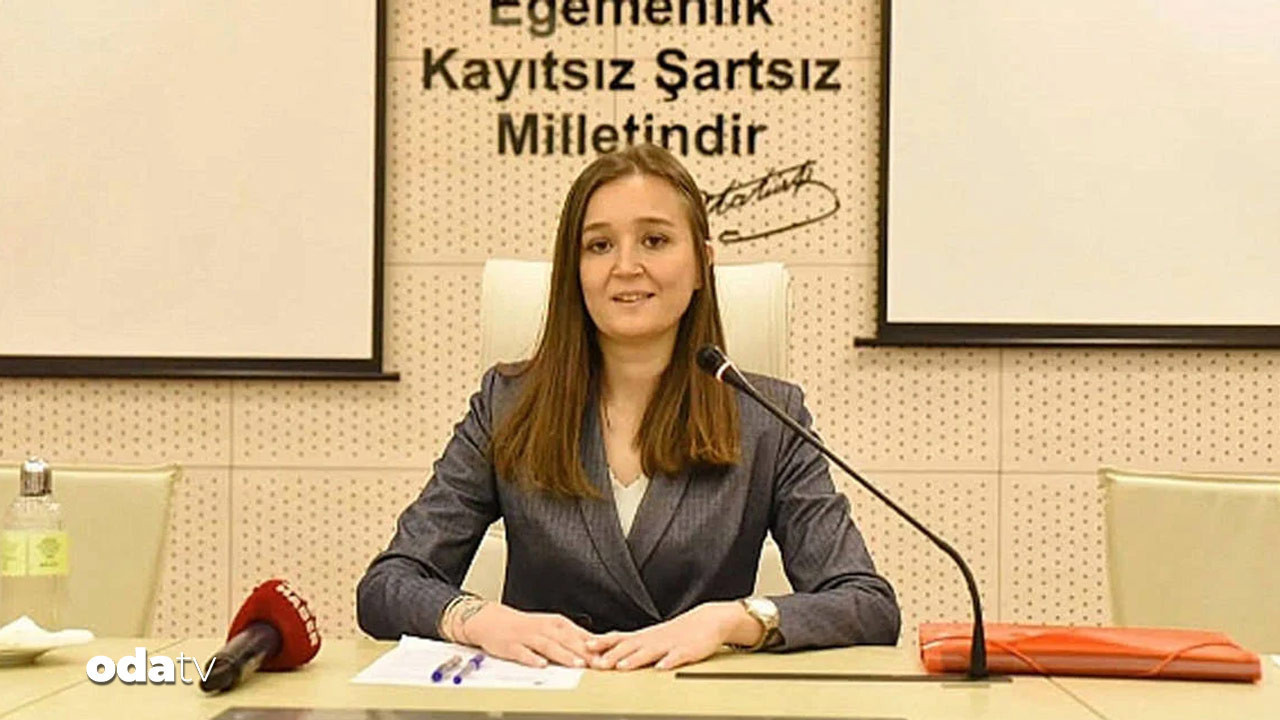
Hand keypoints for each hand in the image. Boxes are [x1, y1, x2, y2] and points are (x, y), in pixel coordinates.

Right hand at [461, 603, 593, 668]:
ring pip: (548, 646)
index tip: (609, 656)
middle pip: (568, 641)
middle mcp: (544, 628)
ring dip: (564, 655)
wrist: (493, 620)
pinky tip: (541, 664)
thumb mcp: (550, 628)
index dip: (596, 646)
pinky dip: (532, 658)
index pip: (580, 635)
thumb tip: (596, 648)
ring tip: (577, 664)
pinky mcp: (512, 645)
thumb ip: (571, 638)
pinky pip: (523, 652)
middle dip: (585, 653)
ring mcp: (528, 637)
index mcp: (556, 623)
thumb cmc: (525, 626)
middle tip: (600, 663)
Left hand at [585, 601, 745, 670]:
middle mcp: (653, 639)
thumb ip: (631, 643)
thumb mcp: (651, 636)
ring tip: (623, 666)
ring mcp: (670, 645)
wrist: (707, 621)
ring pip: (650, 652)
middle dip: (613, 655)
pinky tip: (662, 668)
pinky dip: (669, 662)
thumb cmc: (677, 632)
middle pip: (630, 647)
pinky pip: (677, 657)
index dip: (602, 643)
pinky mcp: (687, 651)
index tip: (585, 648)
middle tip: (598, 664)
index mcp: (644, 637)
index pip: (619, 638)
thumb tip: (606, 647)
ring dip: (635, 659)